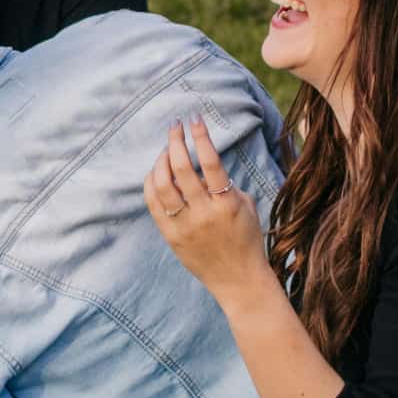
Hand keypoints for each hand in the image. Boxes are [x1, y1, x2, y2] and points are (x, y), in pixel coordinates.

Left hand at [144, 118, 272, 303]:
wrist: (238, 279)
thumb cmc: (246, 238)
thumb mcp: (246, 206)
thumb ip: (227, 184)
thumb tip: (204, 162)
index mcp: (227, 203)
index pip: (211, 162)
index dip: (201, 137)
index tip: (194, 118)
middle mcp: (205, 213)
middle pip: (181, 169)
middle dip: (175, 141)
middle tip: (175, 127)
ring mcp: (185, 226)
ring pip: (162, 185)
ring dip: (160, 161)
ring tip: (166, 149)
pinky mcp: (171, 236)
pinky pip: (153, 204)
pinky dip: (151, 184)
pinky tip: (155, 172)